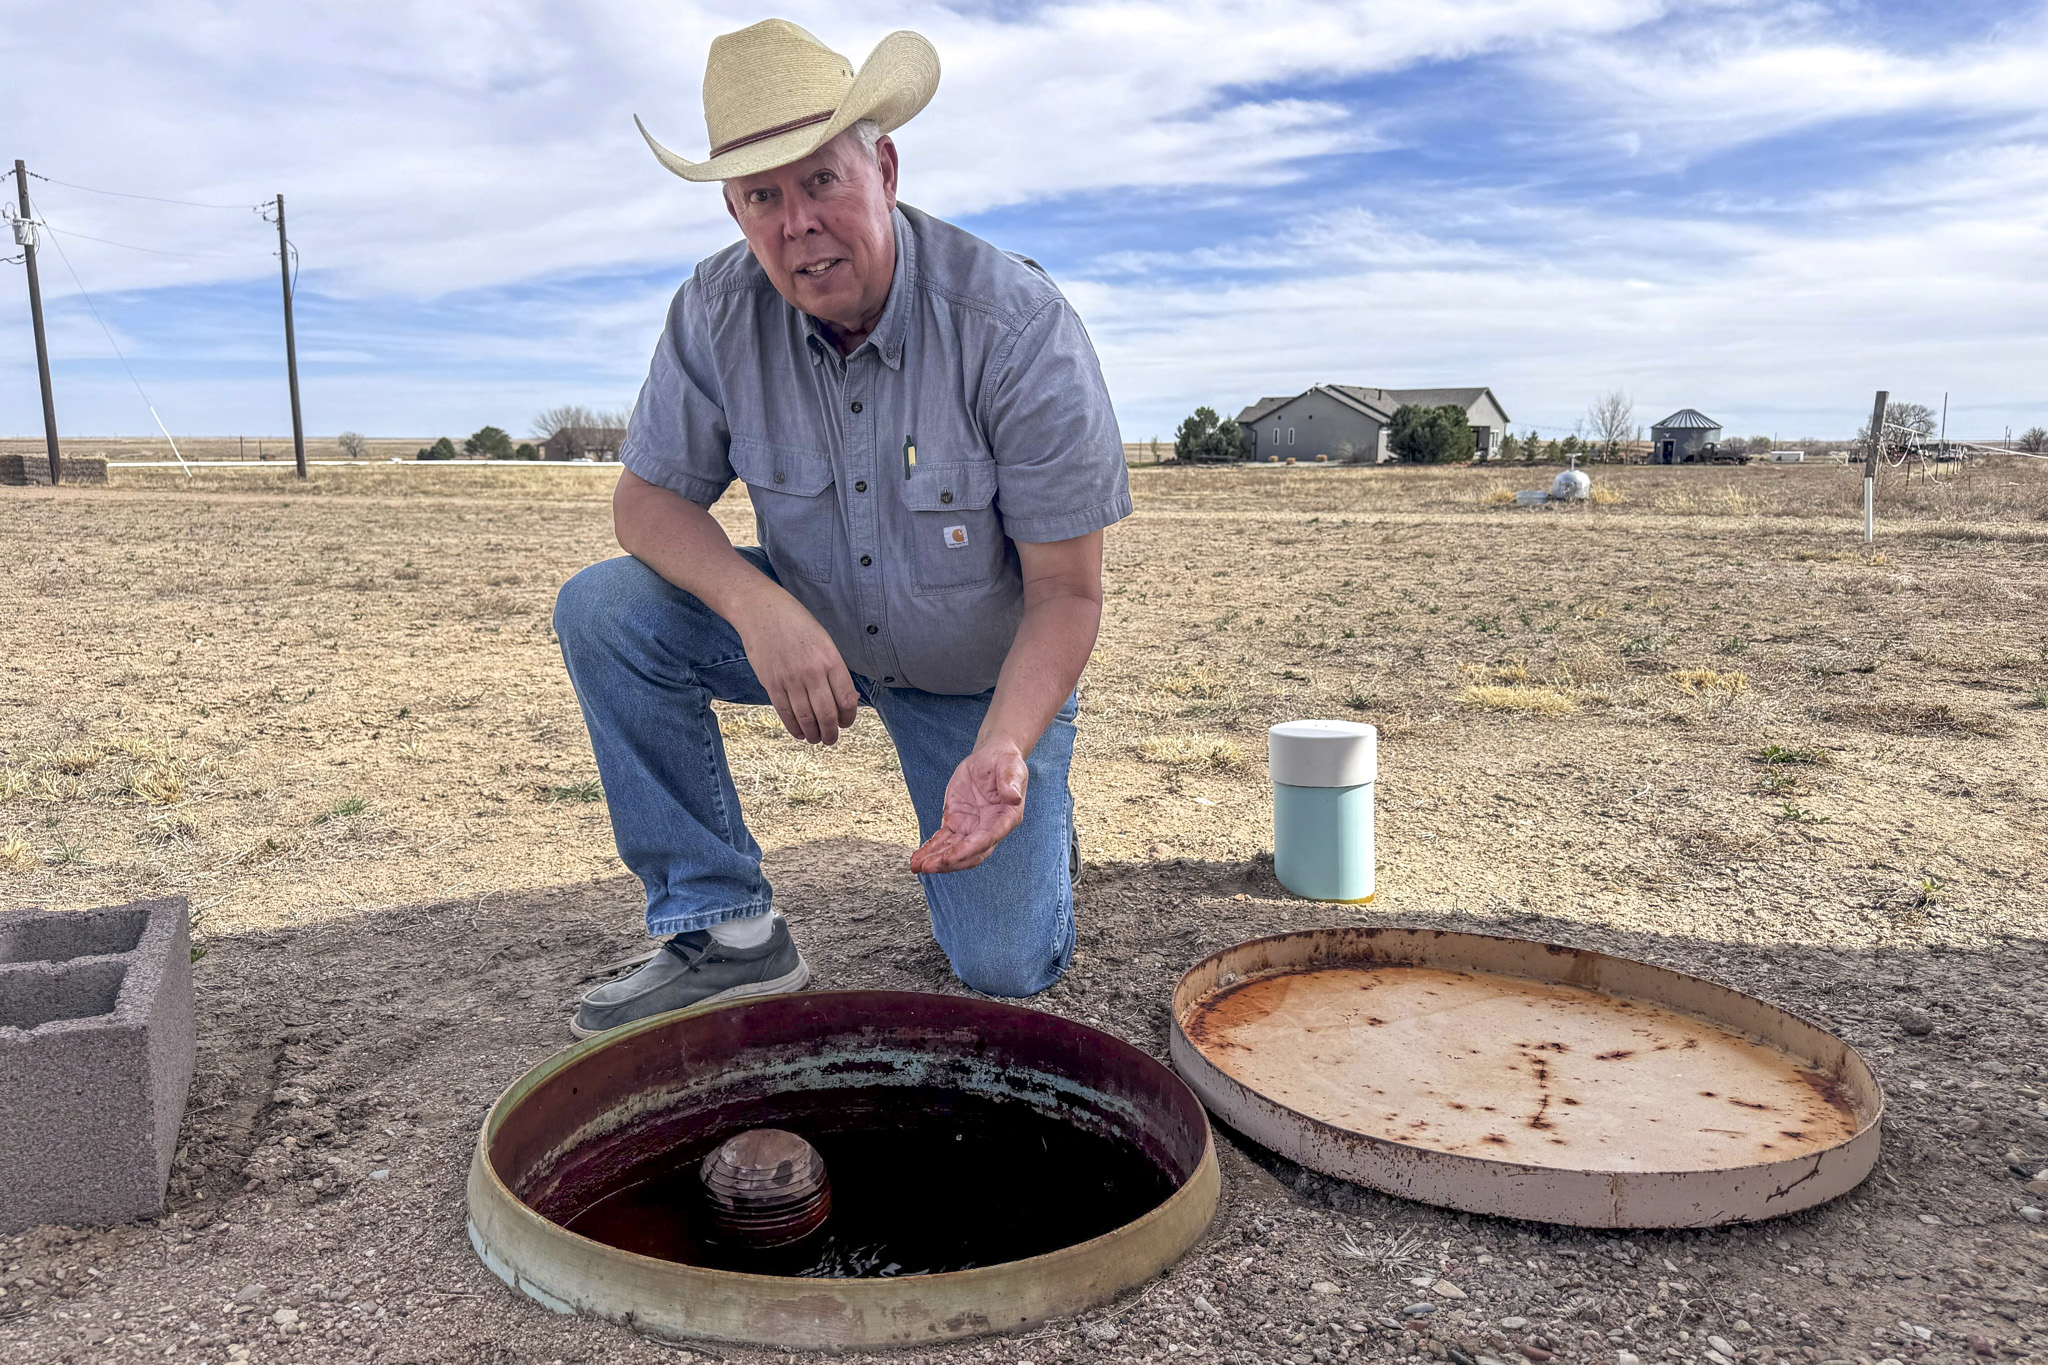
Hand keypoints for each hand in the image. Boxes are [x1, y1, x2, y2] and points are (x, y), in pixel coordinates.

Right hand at [738, 593, 858, 743]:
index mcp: (830, 659)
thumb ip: (834, 669)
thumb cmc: (796, 623)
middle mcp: (812, 672)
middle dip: (831, 733)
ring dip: (813, 734)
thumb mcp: (823, 640)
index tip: (846, 722)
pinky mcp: (771, 683)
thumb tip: (846, 699)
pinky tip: (799, 733)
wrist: (760, 610)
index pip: (846, 699)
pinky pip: (785, 713)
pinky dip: (794, 727)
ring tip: (816, 739)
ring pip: (806, 718)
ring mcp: (790, 679)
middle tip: (831, 739)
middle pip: (827, 714)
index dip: (849, 717)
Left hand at [910, 742, 1028, 874]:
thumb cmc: (1005, 761)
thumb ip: (1011, 782)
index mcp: (1006, 818)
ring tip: (916, 866)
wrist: (991, 758)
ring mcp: (972, 828)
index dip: (967, 850)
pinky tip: (917, 858)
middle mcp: (990, 829)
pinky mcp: (956, 822)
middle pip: (969, 853)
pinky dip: (930, 850)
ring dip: (936, 860)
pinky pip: (942, 840)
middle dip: (948, 862)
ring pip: (953, 850)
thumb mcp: (1011, 766)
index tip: (949, 857)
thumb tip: (1014, 797)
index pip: (986, 840)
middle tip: (928, 867)